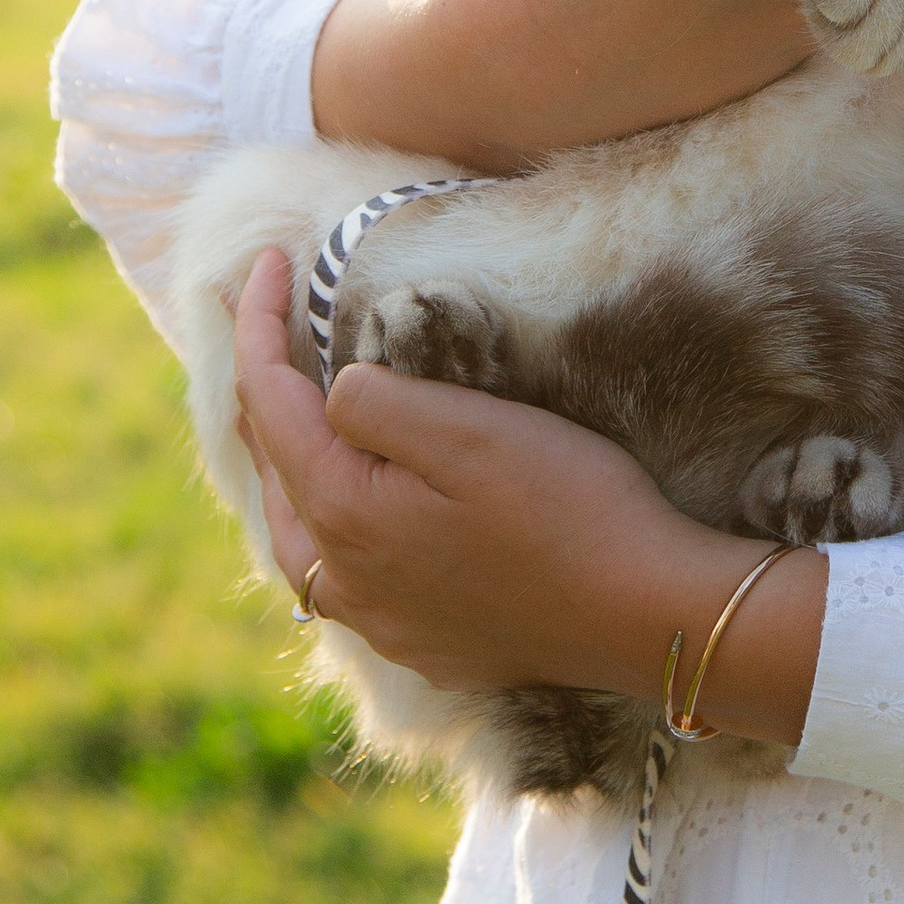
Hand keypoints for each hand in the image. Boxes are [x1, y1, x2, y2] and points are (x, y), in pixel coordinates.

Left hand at [234, 253, 826, 738]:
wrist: (646, 613)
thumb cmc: (567, 509)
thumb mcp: (468, 429)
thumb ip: (376, 402)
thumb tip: (333, 393)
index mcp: (342, 514)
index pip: (269, 403)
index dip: (258, 324)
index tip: (268, 260)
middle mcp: (345, 580)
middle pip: (274, 472)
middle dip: (264, 393)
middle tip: (267, 326)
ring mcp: (382, 621)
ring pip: (302, 537)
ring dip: (292, 468)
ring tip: (298, 414)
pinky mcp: (424, 643)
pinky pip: (350, 580)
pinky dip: (336, 529)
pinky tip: (364, 511)